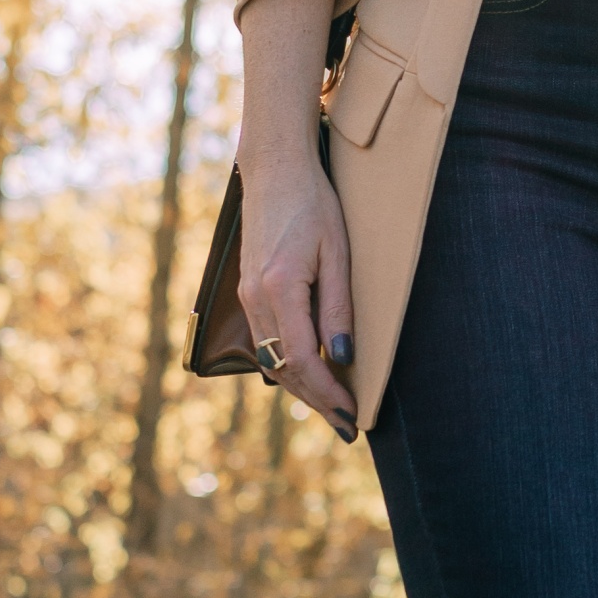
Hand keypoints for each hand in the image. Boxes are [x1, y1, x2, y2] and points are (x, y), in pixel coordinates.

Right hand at [238, 158, 356, 439]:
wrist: (275, 170)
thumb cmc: (314, 205)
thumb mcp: (337, 254)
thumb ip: (337, 308)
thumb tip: (341, 356)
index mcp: (279, 290)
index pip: (302, 360)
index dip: (326, 394)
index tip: (350, 417)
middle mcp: (255, 298)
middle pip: (283, 368)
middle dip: (315, 401)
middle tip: (345, 427)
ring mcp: (247, 295)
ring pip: (271, 358)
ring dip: (300, 388)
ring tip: (330, 409)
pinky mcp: (248, 290)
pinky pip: (266, 340)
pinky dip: (287, 364)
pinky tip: (309, 374)